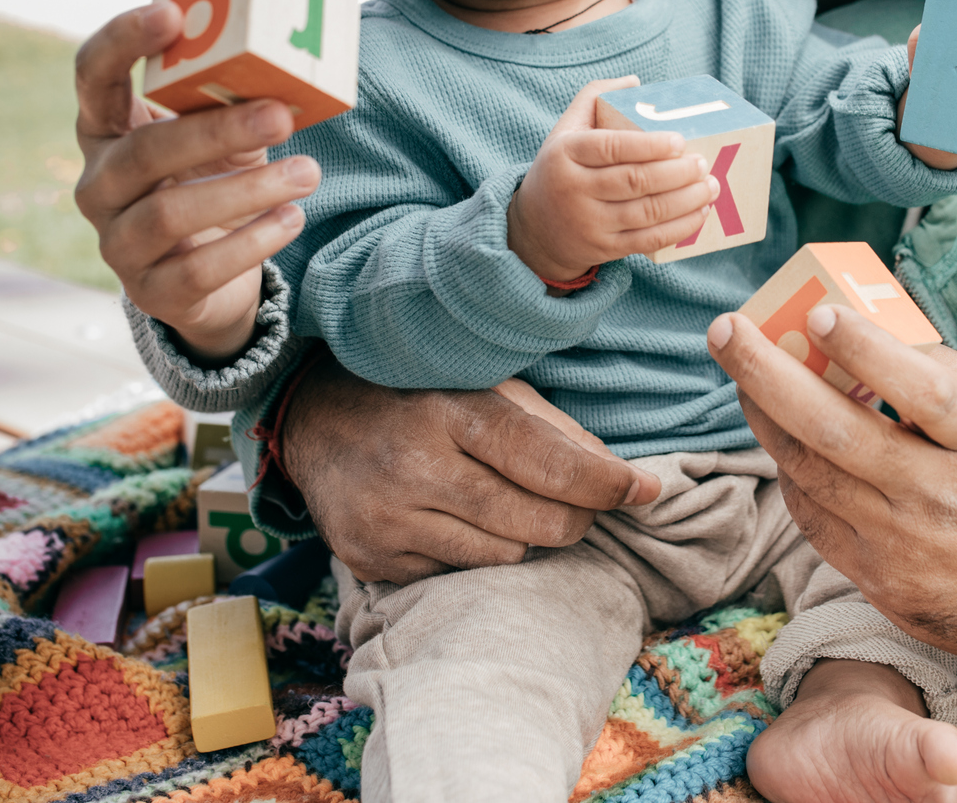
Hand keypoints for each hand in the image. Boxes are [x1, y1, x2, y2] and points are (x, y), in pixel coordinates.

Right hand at [73, 2, 320, 360]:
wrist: (208, 281)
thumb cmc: (211, 183)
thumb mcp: (219, 138)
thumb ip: (232, 103)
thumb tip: (287, 69)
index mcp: (106, 130)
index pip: (92, 75)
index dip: (122, 41)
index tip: (172, 14)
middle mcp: (98, 185)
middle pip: (143, 152)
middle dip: (216, 131)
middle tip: (280, 115)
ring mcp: (117, 242)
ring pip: (170, 214)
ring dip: (247, 191)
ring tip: (308, 173)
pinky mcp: (149, 292)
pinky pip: (198, 268)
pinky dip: (252, 241)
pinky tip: (292, 218)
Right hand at [278, 355, 661, 584]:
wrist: (312, 415)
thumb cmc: (417, 391)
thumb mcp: (482, 382)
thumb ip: (551, 425)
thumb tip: (621, 475)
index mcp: (450, 410)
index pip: (547, 459)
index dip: (604, 482)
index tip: (644, 489)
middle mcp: (415, 467)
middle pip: (534, 521)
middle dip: (576, 518)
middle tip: (582, 505)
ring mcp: (389, 519)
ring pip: (503, 557)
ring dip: (527, 539)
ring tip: (513, 506)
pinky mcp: (371, 558)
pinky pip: (459, 574)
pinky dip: (477, 554)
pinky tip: (461, 520)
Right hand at [506, 76, 720, 282]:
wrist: (534, 230)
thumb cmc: (559, 170)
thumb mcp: (564, 130)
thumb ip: (594, 98)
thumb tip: (635, 81)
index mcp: (565, 154)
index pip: (612, 148)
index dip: (649, 145)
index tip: (680, 140)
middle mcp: (574, 189)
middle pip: (635, 181)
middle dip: (677, 173)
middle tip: (703, 163)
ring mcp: (589, 222)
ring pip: (647, 212)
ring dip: (686, 200)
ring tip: (710, 187)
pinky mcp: (603, 248)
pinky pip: (648, 240)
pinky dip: (678, 228)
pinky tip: (699, 213)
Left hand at [705, 302, 956, 663]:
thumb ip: (944, 367)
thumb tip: (868, 324)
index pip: (924, 393)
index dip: (869, 352)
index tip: (819, 315)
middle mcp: (939, 495)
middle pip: (838, 432)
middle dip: (769, 375)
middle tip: (726, 330)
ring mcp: (903, 543)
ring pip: (810, 473)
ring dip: (763, 417)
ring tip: (740, 372)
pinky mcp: (875, 578)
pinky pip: (811, 515)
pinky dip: (788, 470)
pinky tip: (779, 436)